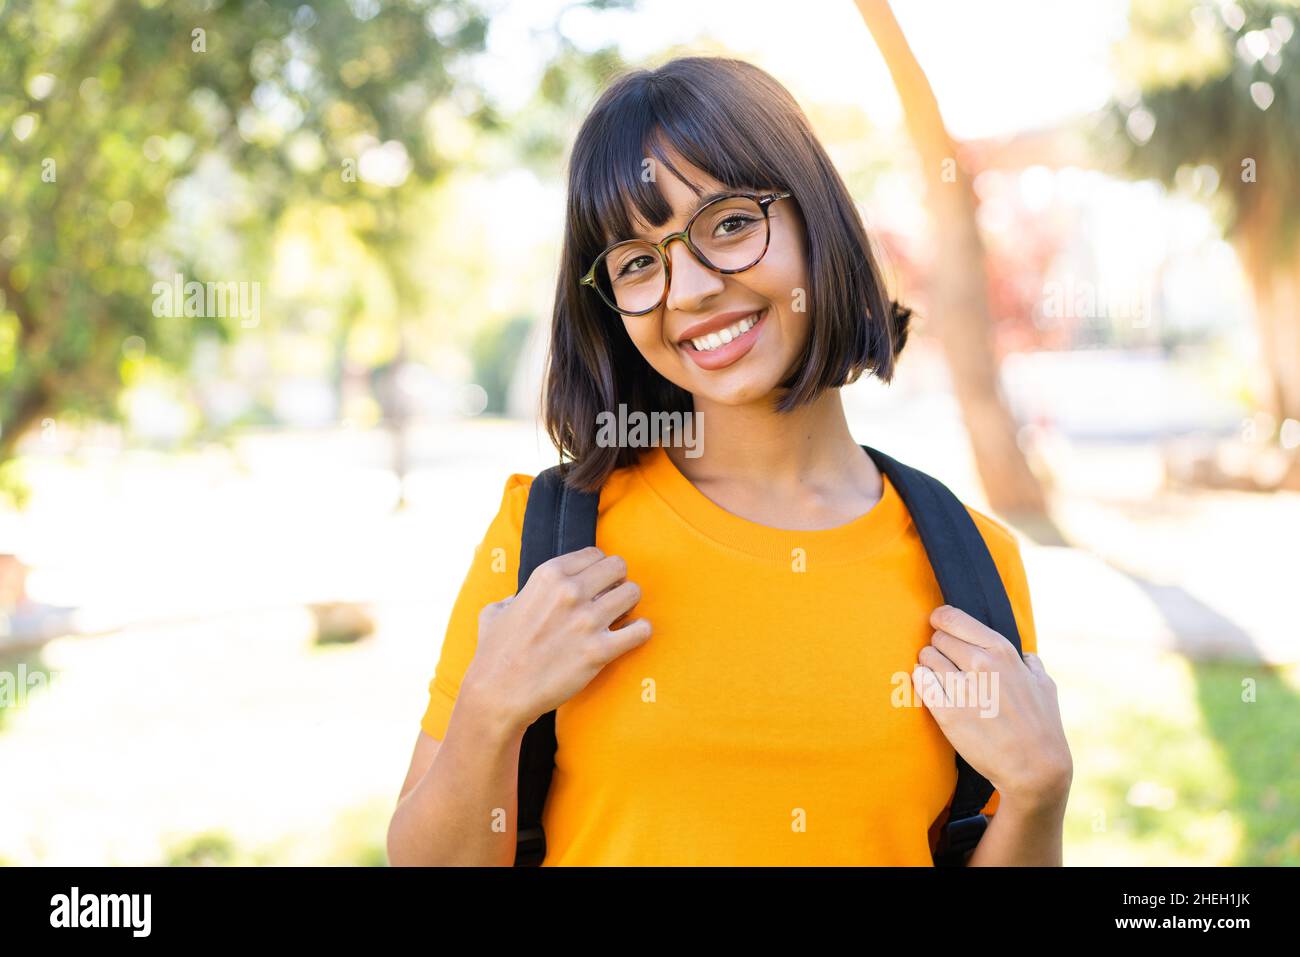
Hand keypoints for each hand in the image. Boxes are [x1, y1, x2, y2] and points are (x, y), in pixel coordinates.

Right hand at [465, 546, 651, 733]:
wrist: (498, 694)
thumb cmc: (493, 653)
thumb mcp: (496, 611)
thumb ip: (515, 596)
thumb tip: (521, 597)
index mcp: (548, 575)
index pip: (594, 553)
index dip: (597, 568)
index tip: (595, 584)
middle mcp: (570, 592)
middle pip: (618, 567)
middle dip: (616, 581)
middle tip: (609, 599)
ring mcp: (586, 621)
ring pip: (633, 592)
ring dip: (629, 605)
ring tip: (618, 618)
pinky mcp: (599, 650)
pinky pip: (641, 630)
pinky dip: (640, 631)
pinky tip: (629, 636)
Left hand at [912, 605, 1071, 805]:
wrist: (1035, 768)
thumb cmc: (1042, 726)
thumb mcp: (1044, 685)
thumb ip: (1030, 664)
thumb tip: (1024, 655)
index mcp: (1001, 651)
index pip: (953, 618)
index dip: (942, 620)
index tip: (939, 624)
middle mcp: (979, 664)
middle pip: (937, 638)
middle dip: (940, 647)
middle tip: (948, 662)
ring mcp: (961, 687)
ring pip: (926, 658)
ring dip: (930, 665)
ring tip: (942, 679)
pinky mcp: (946, 712)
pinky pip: (920, 682)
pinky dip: (922, 682)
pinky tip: (932, 689)